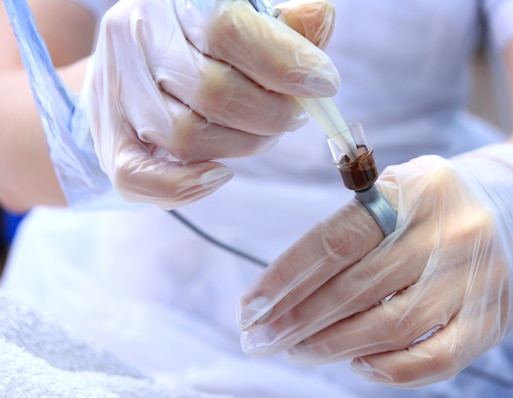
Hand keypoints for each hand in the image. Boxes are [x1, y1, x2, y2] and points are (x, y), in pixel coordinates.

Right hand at [83, 0, 337, 208]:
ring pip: (187, 137)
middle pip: (213, 92)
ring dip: (242, 146)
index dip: (286, 63)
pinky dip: (189, 186)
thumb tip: (321, 16)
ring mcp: (116, 92)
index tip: (324, 83)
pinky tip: (220, 173)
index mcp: (176, 0)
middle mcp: (136, 38)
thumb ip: (285, 24)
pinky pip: (144, 179)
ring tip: (262, 134)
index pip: (230, 29)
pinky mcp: (109, 140)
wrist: (131, 62)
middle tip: (292, 116)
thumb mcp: (244, 18)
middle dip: (272, 115)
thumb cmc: (201, 41)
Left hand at [237, 144, 512, 387]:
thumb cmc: (436, 204)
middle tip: (263, 339)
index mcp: (413, 190)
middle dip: (298, 320)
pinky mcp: (494, 317)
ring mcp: (477, 277)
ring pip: (390, 325)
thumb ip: (348, 228)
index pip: (334, 241)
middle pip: (356, 288)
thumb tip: (285, 291)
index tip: (250, 308)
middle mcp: (450, 231)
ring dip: (333, 346)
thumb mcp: (394, 191)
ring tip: (298, 351)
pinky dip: (390, 369)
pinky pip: (437, 357)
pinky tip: (358, 365)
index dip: (284, 279)